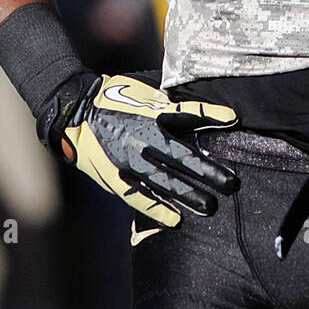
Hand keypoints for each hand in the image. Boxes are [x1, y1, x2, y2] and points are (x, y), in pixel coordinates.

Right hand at [37, 73, 239, 226]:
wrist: (75, 111)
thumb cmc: (114, 96)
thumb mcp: (144, 88)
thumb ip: (169, 97)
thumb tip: (195, 95)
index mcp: (151, 114)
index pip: (188, 114)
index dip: (211, 116)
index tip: (234, 120)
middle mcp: (143, 139)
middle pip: (183, 157)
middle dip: (209, 172)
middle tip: (232, 184)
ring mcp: (129, 161)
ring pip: (164, 182)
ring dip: (188, 196)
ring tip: (210, 208)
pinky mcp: (116, 177)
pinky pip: (139, 197)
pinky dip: (157, 209)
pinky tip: (175, 220)